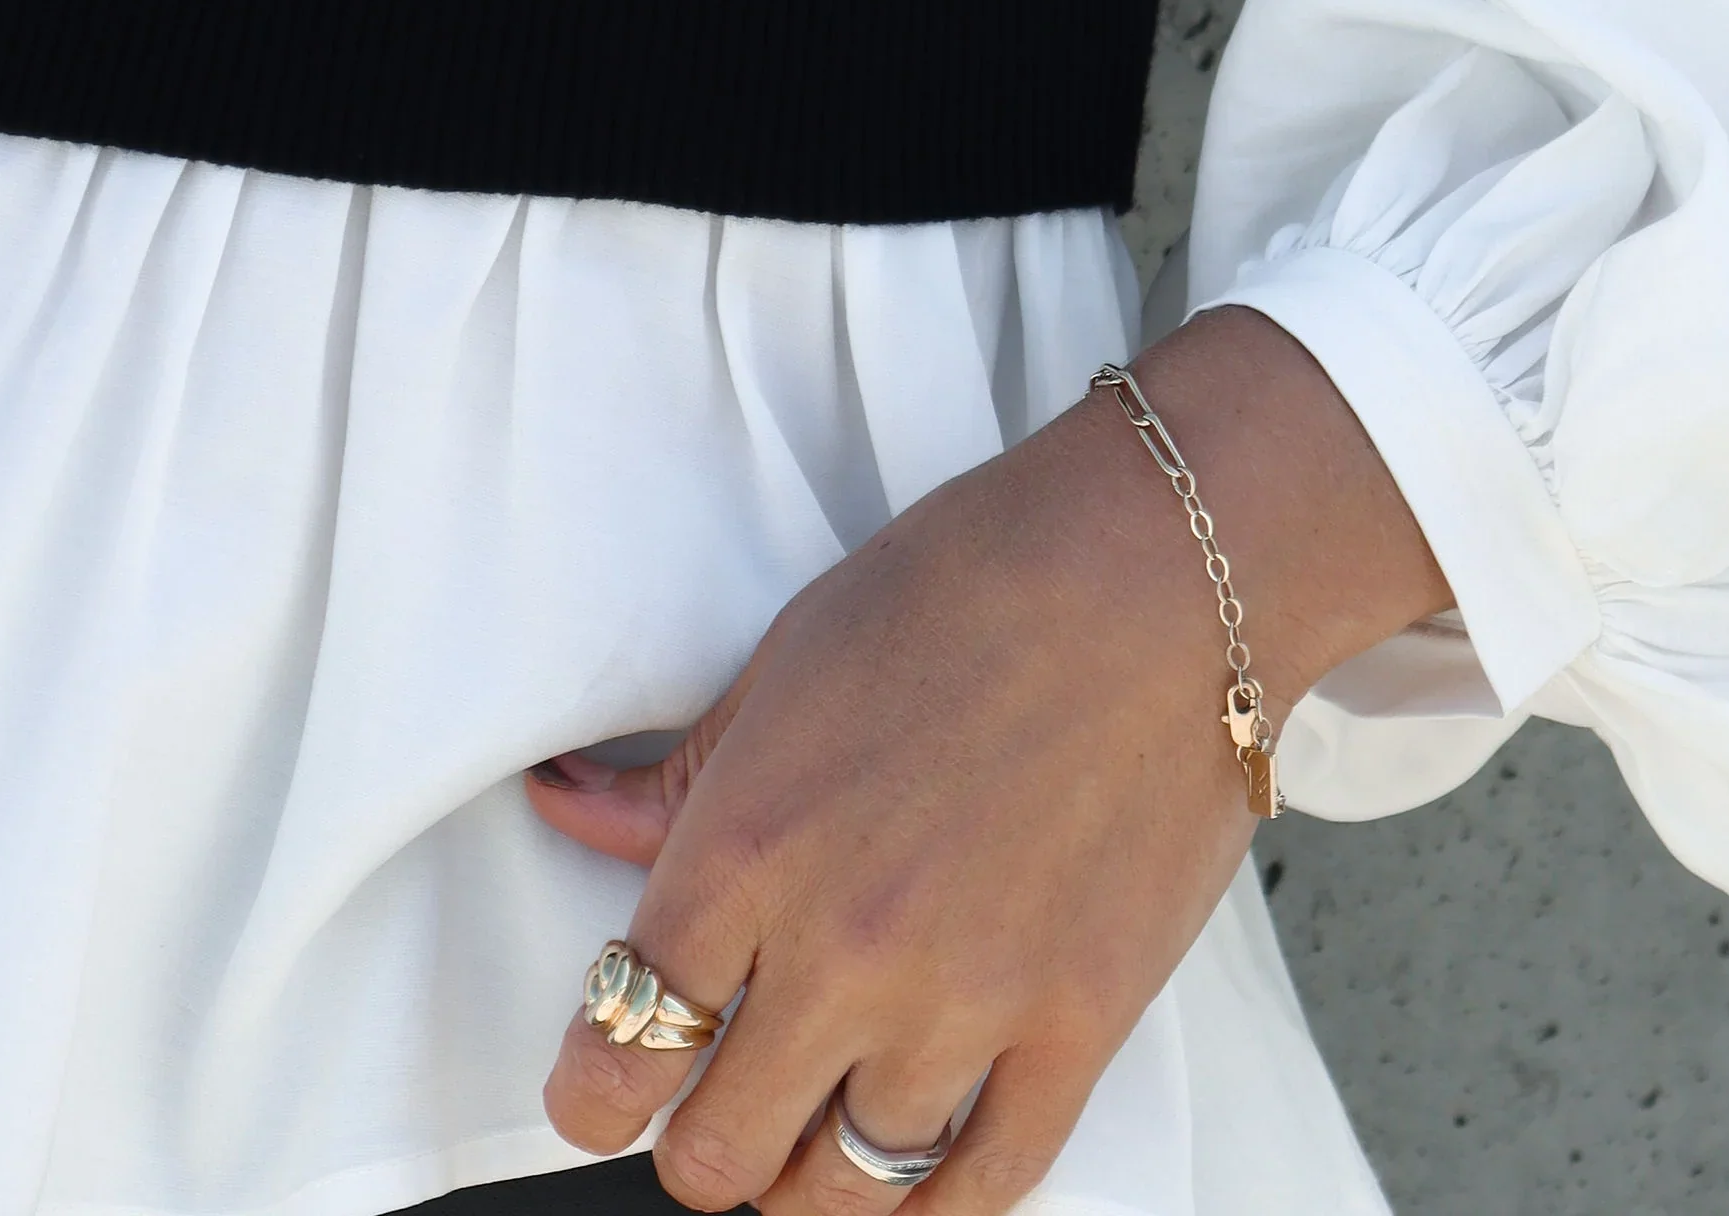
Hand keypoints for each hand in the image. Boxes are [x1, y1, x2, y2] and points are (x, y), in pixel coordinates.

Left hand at [527, 308, 1447, 1215]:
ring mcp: (967, 1005)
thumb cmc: (967, 586)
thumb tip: (572, 810)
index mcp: (751, 845)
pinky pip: (984, 1188)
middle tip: (706, 1104)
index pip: (625, 1039)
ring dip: (807, 1176)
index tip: (595, 1092)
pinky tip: (905, 1170)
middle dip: (693, 1146)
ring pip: (844, 1190)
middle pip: (719, 1152)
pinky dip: (927, 1204)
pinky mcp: (1078, 1032)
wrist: (1156, 574)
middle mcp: (844, 950)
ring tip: (805, 1131)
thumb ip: (678, 776)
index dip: (592, 1092)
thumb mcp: (787, 659)